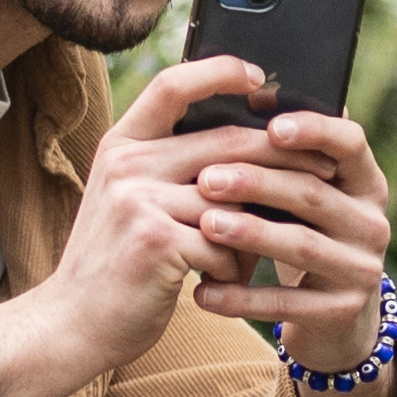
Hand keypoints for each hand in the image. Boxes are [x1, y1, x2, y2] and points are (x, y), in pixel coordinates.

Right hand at [0, 54, 288, 396]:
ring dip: (259, 230)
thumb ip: (173, 171)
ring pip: (234, 200)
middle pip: (226, 141)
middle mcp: (127, 165)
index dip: (219, 72)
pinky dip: (236, 267)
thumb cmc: (118, 264)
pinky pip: (225, 244)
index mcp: (121, 145)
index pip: (172, 85)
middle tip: (323, 168)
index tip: (258, 76)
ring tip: (261, 250)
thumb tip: (255, 150)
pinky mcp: (156, 242)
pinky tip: (228, 281)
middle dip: (284, 156)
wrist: (72, 323)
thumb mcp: (130, 201)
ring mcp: (139, 200)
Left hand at [193, 93, 396, 396]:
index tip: (271, 126)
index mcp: (365, 181)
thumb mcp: (305, 195)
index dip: (314, 130)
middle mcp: (373, 222)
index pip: (351, 143)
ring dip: (249, 235)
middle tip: (207, 177)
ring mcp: (361, 269)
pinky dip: (242, 296)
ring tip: (203, 226)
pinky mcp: (341, 311)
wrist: (333, 317)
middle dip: (257, 183)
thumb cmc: (303, 233)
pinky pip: (286, 303)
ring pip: (300, 246)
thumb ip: (288, 156)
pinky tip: (203, 291)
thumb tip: (251, 90)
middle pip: (313, 194)